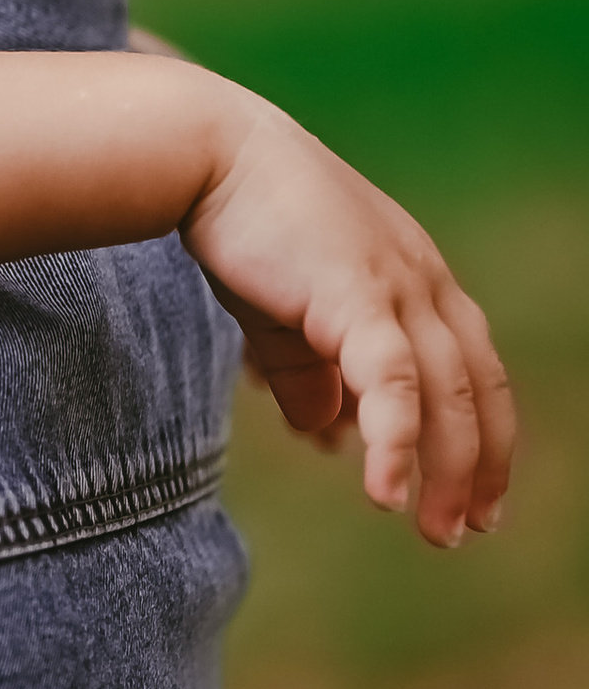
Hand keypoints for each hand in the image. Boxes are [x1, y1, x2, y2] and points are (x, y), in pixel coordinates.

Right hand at [179, 101, 514, 546]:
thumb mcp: (283, 315)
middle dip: (477, 466)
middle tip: (465, 529)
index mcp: (417, 281)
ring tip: (436, 531)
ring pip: (445, 395)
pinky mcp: (357, 296)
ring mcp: (398, 286)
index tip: (477, 497)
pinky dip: (395, 443)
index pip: (475, 370)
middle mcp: (424, 282)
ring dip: (446, 469)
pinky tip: (384, 493)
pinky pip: (390, 385)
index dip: (481, 437)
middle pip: (476, 390)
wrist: (207, 157)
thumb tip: (327, 437)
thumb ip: (308, 376)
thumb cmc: (242, 226)